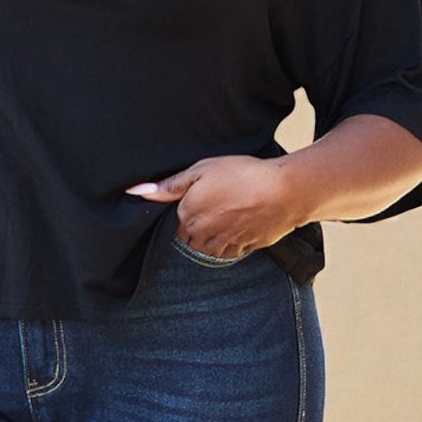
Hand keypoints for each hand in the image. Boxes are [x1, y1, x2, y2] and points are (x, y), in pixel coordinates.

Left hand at [125, 154, 301, 258]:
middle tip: (214, 206)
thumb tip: (136, 193)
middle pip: (188, 239)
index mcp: (187, 217)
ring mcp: (223, 246)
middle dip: (195, 227)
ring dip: (212, 236)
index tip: (195, 202)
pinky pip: (228, 251)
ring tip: (228, 214)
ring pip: (207, 248)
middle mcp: (201, 237)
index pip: (171, 226)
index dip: (181, 214)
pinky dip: (231, 241)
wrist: (285, 192)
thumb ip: (168, 186)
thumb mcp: (201, 170)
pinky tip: (240, 223)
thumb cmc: (242, 175)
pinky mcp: (243, 250)